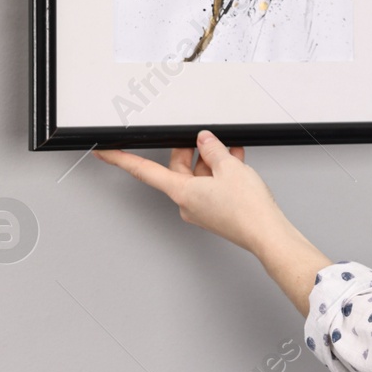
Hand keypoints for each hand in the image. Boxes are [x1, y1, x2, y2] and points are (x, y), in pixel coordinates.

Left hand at [94, 131, 288, 256]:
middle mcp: (187, 203)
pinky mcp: (214, 213)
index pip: (144, 171)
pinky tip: (234, 163)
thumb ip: (213, 150)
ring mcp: (201, 209)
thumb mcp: (229, 167)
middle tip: (205, 138)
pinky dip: (220, 173)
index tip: (105, 153)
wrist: (266, 233)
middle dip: (191, 151)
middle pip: (178, 169)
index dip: (121, 159)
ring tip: (229, 151)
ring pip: (197, 177)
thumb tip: (204, 141)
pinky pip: (210, 186)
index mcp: (182, 191)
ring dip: (210, 161)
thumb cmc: (247, 208)